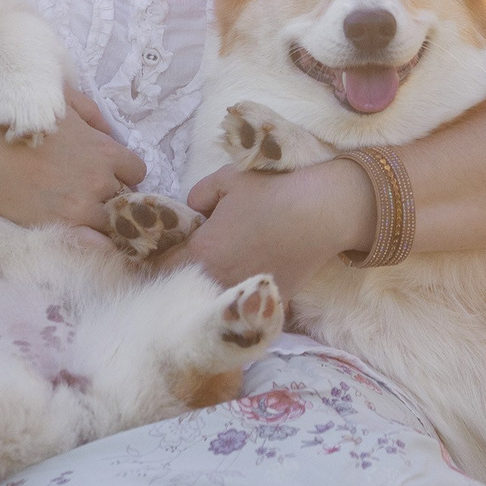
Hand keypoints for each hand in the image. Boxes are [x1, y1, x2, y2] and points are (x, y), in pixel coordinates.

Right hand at [0, 88, 144, 230]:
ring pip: (112, 220)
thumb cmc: (21, 121)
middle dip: (112, 194)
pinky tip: (93, 239)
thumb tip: (111, 132)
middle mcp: (101, 180)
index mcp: (105, 151)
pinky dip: (98, 242)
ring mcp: (83, 205)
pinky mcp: (63, 224)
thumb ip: (95, 115)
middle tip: (91, 192)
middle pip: (124, 196)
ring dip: (102, 217)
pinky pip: (97, 242)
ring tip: (84, 212)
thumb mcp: (65, 102)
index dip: (125, 174)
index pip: (137, 171)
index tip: (111, 175)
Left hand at [176, 159, 373, 290]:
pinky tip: (254, 281)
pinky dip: (249, 298)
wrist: (323, 210)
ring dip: (216, 289)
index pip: (163, 267)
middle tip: (197, 260)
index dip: (163, 258)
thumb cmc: (273, 190)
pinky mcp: (273, 301)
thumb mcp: (227, 179)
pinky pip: (252, 306)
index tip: (171, 250)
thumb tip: (195, 212)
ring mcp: (246, 293)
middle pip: (188, 288)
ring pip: (218, 300)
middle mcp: (218, 280)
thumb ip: (198, 196)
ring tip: (227, 271)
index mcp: (202, 251)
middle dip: (187, 276)